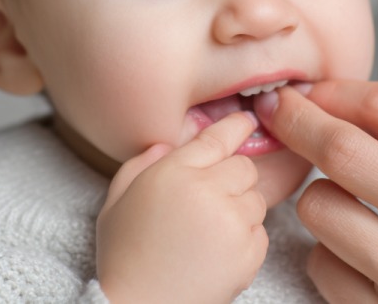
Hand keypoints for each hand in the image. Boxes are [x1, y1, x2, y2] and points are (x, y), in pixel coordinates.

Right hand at [96, 112, 268, 303]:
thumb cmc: (123, 256)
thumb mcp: (116, 202)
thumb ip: (140, 165)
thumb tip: (166, 146)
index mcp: (174, 173)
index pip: (217, 138)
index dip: (235, 126)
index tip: (246, 121)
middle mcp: (207, 192)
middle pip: (244, 167)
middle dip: (232, 178)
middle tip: (209, 200)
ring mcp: (231, 224)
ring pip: (256, 199)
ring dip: (240, 208)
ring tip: (208, 231)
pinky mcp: (248, 254)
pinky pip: (261, 232)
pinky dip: (245, 238)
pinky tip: (216, 252)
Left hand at [257, 81, 377, 302]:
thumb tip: (326, 98)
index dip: (335, 91)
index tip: (310, 91)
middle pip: (343, 150)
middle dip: (297, 122)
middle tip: (278, 112)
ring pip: (319, 207)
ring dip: (318, 197)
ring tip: (348, 207)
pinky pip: (321, 264)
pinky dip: (327, 253)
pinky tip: (358, 258)